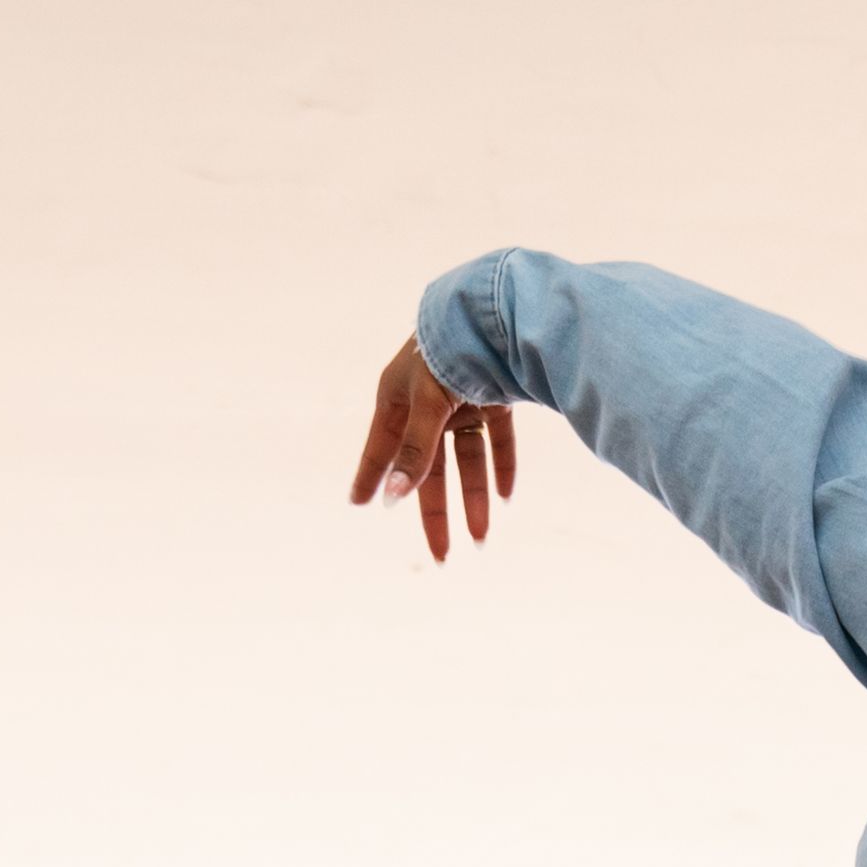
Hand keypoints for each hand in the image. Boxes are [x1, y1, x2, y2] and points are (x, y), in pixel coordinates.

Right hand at [350, 340, 518, 561]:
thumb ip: (415, 449)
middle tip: (440, 557)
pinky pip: (497, 441)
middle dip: (437, 513)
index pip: (382, 449)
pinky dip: (502, 467)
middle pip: (429, 468)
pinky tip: (506, 498)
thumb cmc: (449, 350)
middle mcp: (426, 402)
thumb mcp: (426, 403)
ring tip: (481, 541)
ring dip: (474, 499)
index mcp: (398, 397)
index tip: (359, 503)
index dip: (372, 477)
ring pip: (467, 460)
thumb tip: (395, 497)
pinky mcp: (496, 396)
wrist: (496, 308)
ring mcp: (462, 399)